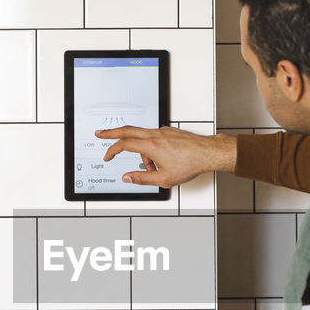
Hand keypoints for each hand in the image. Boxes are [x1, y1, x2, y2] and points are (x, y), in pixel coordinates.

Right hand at [96, 126, 236, 187]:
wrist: (208, 153)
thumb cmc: (191, 164)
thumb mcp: (163, 179)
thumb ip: (142, 178)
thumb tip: (127, 177)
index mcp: (151, 146)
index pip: (124, 144)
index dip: (112, 150)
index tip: (107, 156)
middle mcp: (155, 135)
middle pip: (127, 131)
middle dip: (111, 133)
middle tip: (100, 134)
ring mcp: (163, 132)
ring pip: (143, 139)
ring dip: (143, 154)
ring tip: (154, 169)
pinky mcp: (169, 132)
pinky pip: (154, 139)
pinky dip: (152, 150)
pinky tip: (162, 161)